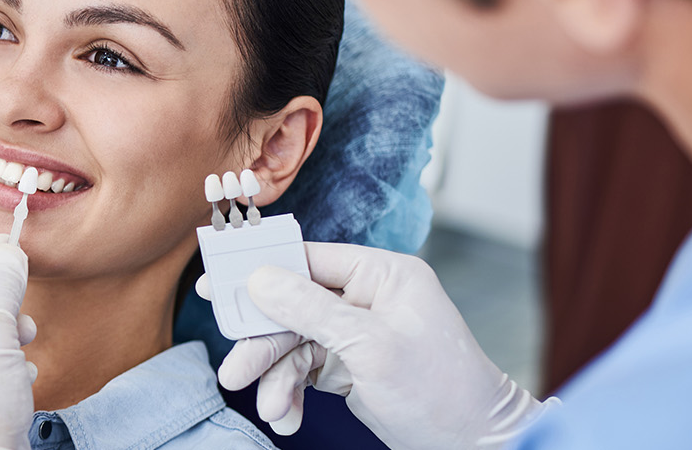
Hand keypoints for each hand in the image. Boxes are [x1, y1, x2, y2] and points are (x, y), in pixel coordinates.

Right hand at [196, 242, 553, 448]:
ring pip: (293, 343)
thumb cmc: (442, 391)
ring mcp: (356, 334)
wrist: (475, 446)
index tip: (217, 279)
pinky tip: (288, 415)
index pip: (308, 259)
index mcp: (382, 276)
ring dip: (276, 378)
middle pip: (291, 306)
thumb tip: (261, 279)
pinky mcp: (349, 366)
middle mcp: (366, 299)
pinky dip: (291, 393)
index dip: (259, 269)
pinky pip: (303, 371)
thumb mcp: (371, 346)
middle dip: (263, 343)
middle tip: (235, 370)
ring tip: (272, 408)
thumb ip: (312, 309)